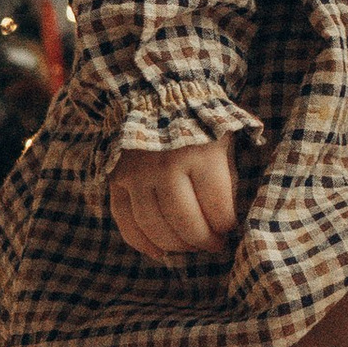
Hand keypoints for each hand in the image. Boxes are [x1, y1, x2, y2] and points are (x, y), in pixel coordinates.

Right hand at [109, 135, 237, 258]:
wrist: (155, 95)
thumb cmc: (199, 123)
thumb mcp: (224, 141)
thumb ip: (227, 178)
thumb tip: (228, 220)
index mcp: (201, 155)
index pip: (218, 209)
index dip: (226, 227)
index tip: (230, 231)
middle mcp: (166, 166)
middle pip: (185, 223)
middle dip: (203, 242)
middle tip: (213, 245)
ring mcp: (138, 174)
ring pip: (154, 227)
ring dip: (176, 245)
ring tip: (190, 247)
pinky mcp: (116, 180)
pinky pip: (125, 222)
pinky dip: (142, 242)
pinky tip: (159, 251)